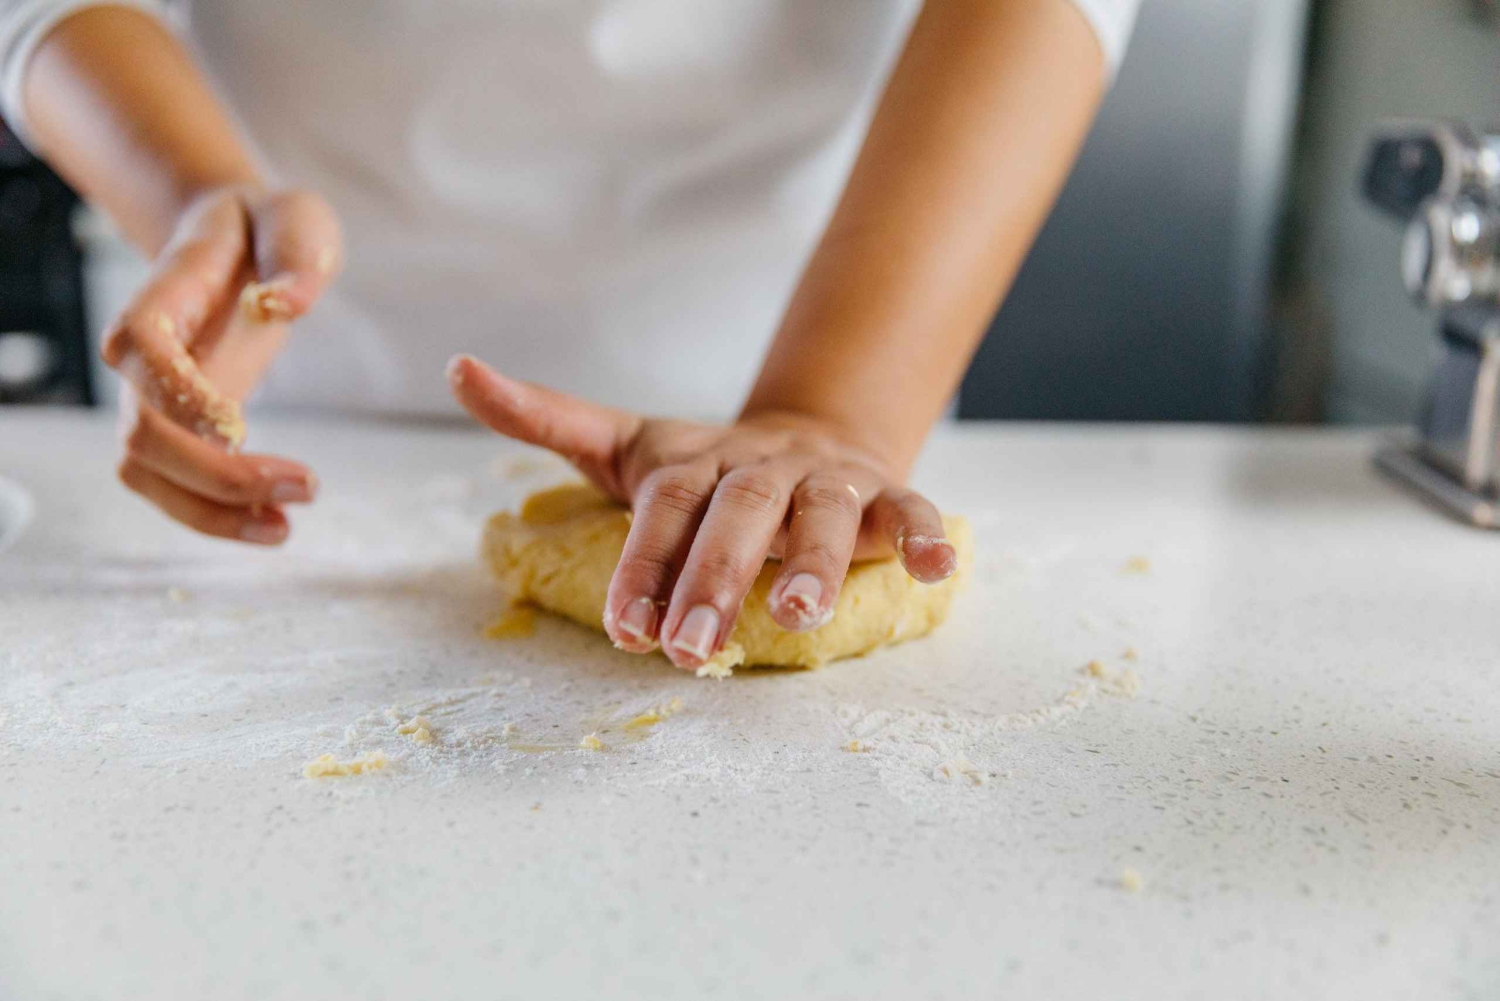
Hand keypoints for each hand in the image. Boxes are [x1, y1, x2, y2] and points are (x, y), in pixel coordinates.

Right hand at [102, 186, 341, 543]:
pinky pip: (173, 484)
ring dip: (210, 512)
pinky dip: (217, 514)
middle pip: (141, 432)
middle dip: (216, 475)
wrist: (241, 236)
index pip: (139, 344)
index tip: (236, 424)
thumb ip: (300, 256)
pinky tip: (276, 522)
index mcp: (167, 293)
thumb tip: (288, 304)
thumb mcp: (300, 220)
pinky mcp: (180, 425)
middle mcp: (146, 353)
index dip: (173, 390)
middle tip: (308, 487)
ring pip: (145, 471)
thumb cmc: (271, 228)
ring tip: (285, 526)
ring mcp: (154, 394)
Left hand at [449, 355, 956, 671]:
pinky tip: (935, 566)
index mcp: (694, 461)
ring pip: (819, 513)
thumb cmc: (703, 469)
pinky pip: (910, 509)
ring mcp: (823, 479)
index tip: (626, 630)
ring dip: (811, 560)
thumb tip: (456, 365)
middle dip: (711, 579)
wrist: (803, 437)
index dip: (644, 563)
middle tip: (689, 646)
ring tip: (796, 613)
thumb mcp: (624, 444)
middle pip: (735, 514)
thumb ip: (545, 416)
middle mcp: (757, 466)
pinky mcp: (880, 497)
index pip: (662, 507)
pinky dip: (925, 534)